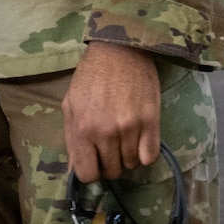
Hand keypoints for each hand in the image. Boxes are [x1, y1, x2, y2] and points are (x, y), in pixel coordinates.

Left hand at [61, 41, 161, 181]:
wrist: (119, 50)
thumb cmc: (91, 76)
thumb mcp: (71, 104)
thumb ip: (71, 138)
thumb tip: (74, 169)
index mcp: (81, 129)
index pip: (87, 174)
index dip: (91, 170)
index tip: (95, 160)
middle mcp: (105, 133)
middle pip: (112, 172)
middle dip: (110, 163)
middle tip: (110, 146)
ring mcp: (130, 129)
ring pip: (131, 165)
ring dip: (128, 156)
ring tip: (124, 137)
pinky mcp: (151, 122)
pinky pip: (150, 157)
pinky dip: (145, 154)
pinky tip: (139, 140)